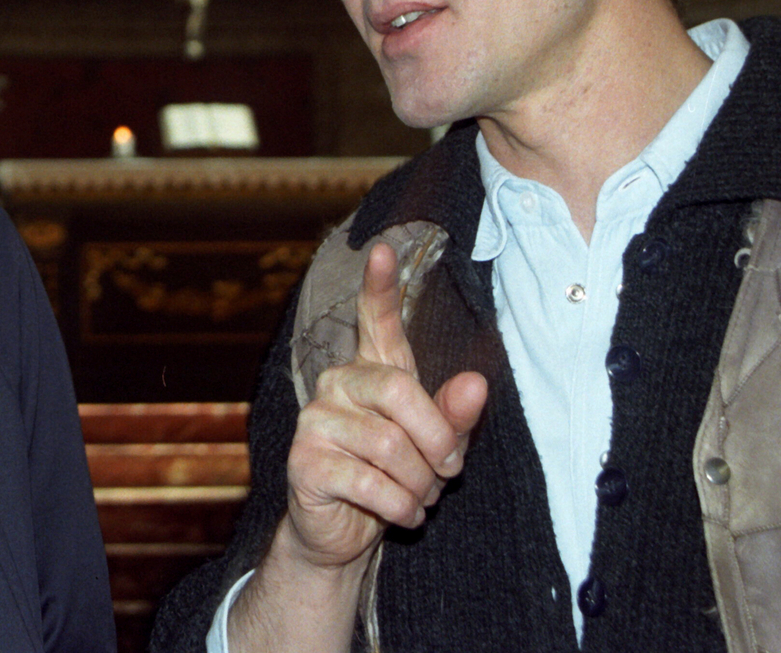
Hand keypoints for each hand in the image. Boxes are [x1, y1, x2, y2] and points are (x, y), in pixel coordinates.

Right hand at [278, 241, 487, 569]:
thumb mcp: (435, 446)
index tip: (384, 250)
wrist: (345, 531)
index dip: (380, 286)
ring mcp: (316, 420)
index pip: (374, 319)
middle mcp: (338, 382)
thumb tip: (477, 384)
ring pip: (389, 445)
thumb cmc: (395, 477)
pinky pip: (370, 482)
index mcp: (373, 370)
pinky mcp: (303, 460)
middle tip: (448, 471)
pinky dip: (400, 506)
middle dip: (437, 440)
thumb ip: (454, 414)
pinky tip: (401, 513)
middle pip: (400, 391)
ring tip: (419, 497)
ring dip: (419, 483)